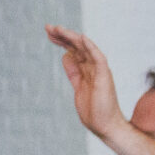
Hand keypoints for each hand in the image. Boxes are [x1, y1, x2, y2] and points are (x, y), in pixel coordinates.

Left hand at [43, 25, 126, 139]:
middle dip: (63, 36)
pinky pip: (99, 59)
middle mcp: (94, 68)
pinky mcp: (105, 77)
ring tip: (57, 29)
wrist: (106, 126)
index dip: (62, 41)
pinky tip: (82, 38)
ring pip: (86, 49)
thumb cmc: (94, 111)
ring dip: (72, 38)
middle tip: (48, 27)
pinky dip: (91, 48)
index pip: (74, 51)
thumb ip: (73, 72)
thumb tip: (66, 56)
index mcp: (87, 71)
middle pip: (78, 47)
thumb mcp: (78, 87)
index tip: (49, 34)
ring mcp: (100, 72)